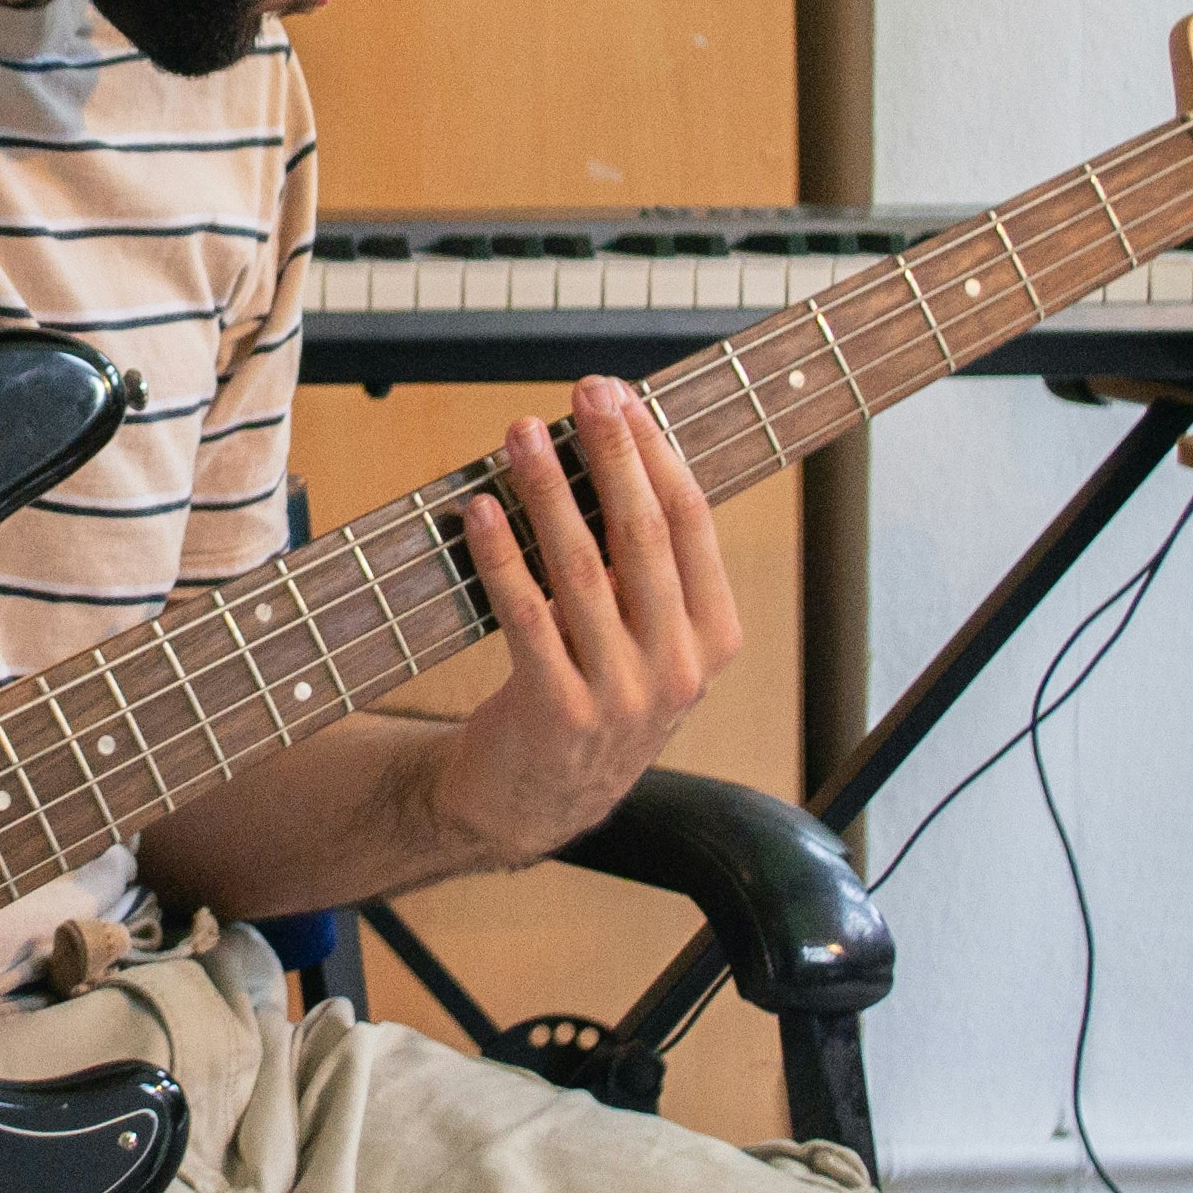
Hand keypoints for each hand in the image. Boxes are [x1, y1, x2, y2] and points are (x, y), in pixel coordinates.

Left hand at [436, 375, 741, 867]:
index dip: (657, 455)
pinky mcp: (556, 711)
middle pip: (644, 536)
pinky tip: (480, 511)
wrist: (538, 801)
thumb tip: (613, 451)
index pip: (692, 525)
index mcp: (713, 637)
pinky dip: (502, 557)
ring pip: (583, 569)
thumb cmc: (594, 696)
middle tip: (584, 391)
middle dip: (612, 453)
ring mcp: (620, 694)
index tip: (624, 398)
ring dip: (549, 491)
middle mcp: (677, 667)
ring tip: (520, 433)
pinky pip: (527, 616)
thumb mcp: (648, 641)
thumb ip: (645, 568)